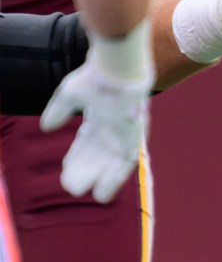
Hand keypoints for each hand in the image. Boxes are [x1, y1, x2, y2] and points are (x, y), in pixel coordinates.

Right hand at [40, 25, 153, 202]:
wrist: (118, 68)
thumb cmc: (96, 76)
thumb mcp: (71, 95)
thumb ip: (59, 111)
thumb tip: (46, 128)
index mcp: (101, 116)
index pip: (87, 142)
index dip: (77, 157)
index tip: (66, 170)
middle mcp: (115, 127)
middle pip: (99, 155)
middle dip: (85, 171)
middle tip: (70, 187)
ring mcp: (126, 132)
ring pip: (111, 162)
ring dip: (97, 178)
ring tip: (85, 193)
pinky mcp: (135, 138)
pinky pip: (125, 163)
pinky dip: (113, 178)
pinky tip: (103, 191)